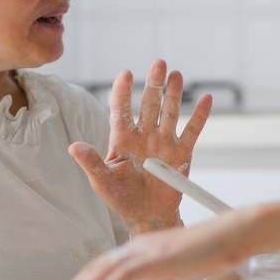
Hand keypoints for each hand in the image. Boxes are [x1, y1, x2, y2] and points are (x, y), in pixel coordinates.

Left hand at [42, 208, 259, 279]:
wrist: (232, 234)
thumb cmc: (211, 251)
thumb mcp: (175, 264)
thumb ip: (156, 273)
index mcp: (137, 249)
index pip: (98, 271)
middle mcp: (133, 247)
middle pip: (89, 274)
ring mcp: (141, 251)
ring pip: (95, 278)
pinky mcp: (150, 259)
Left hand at [69, 59, 211, 233]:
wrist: (148, 215)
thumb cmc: (121, 197)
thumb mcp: (102, 181)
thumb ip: (91, 162)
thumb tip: (73, 146)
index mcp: (122, 139)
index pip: (121, 110)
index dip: (122, 92)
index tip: (125, 73)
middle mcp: (144, 136)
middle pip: (149, 105)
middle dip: (154, 84)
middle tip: (158, 63)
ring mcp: (164, 143)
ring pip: (169, 112)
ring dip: (173, 94)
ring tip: (176, 75)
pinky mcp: (182, 154)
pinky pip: (192, 132)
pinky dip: (199, 116)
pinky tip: (206, 99)